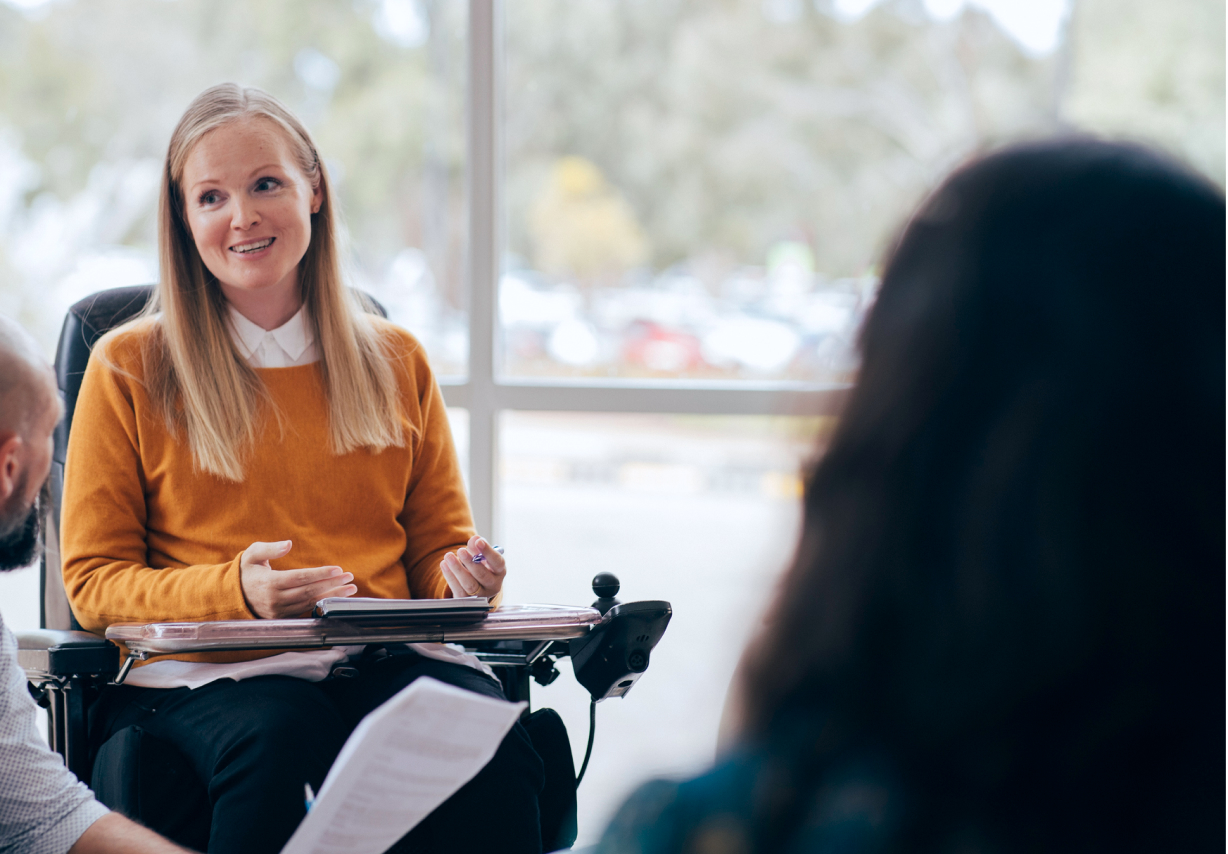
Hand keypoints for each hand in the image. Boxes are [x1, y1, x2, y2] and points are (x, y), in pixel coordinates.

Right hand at [240, 540, 356, 618]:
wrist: (233, 596)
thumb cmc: (246, 571)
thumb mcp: (252, 555)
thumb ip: (269, 549)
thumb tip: (288, 544)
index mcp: (269, 583)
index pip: (300, 578)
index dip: (320, 574)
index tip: (338, 569)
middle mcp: (275, 600)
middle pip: (309, 592)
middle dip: (332, 585)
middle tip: (350, 578)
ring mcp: (279, 611)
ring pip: (310, 603)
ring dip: (332, 596)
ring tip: (350, 589)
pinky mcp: (283, 618)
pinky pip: (306, 611)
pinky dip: (322, 604)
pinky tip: (336, 598)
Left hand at [440, 536, 505, 599]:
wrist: (477, 586)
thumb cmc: (481, 566)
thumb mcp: (481, 556)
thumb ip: (477, 547)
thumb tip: (474, 539)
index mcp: (499, 571)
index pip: (497, 562)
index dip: (488, 552)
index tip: (479, 541)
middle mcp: (493, 585)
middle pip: (482, 575)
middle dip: (470, 562)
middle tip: (461, 550)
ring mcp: (480, 595)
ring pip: (469, 585)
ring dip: (458, 569)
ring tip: (448, 556)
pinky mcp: (467, 601)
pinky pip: (458, 590)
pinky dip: (450, 577)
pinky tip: (444, 564)